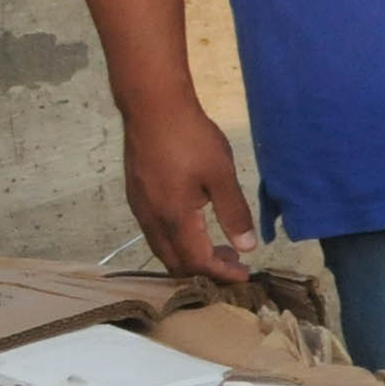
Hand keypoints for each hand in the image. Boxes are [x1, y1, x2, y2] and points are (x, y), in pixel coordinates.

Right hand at [122, 104, 255, 286]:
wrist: (152, 109)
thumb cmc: (190, 139)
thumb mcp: (221, 175)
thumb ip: (233, 213)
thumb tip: (247, 247)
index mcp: (174, 219)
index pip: (197, 262)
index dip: (221, 273)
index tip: (245, 276)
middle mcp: (152, 221)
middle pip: (176, 263)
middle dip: (206, 271)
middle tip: (236, 265)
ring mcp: (140, 209)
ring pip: (163, 249)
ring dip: (191, 257)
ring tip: (222, 249)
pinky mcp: (137, 197)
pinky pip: (156, 234)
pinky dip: (178, 242)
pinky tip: (196, 228)